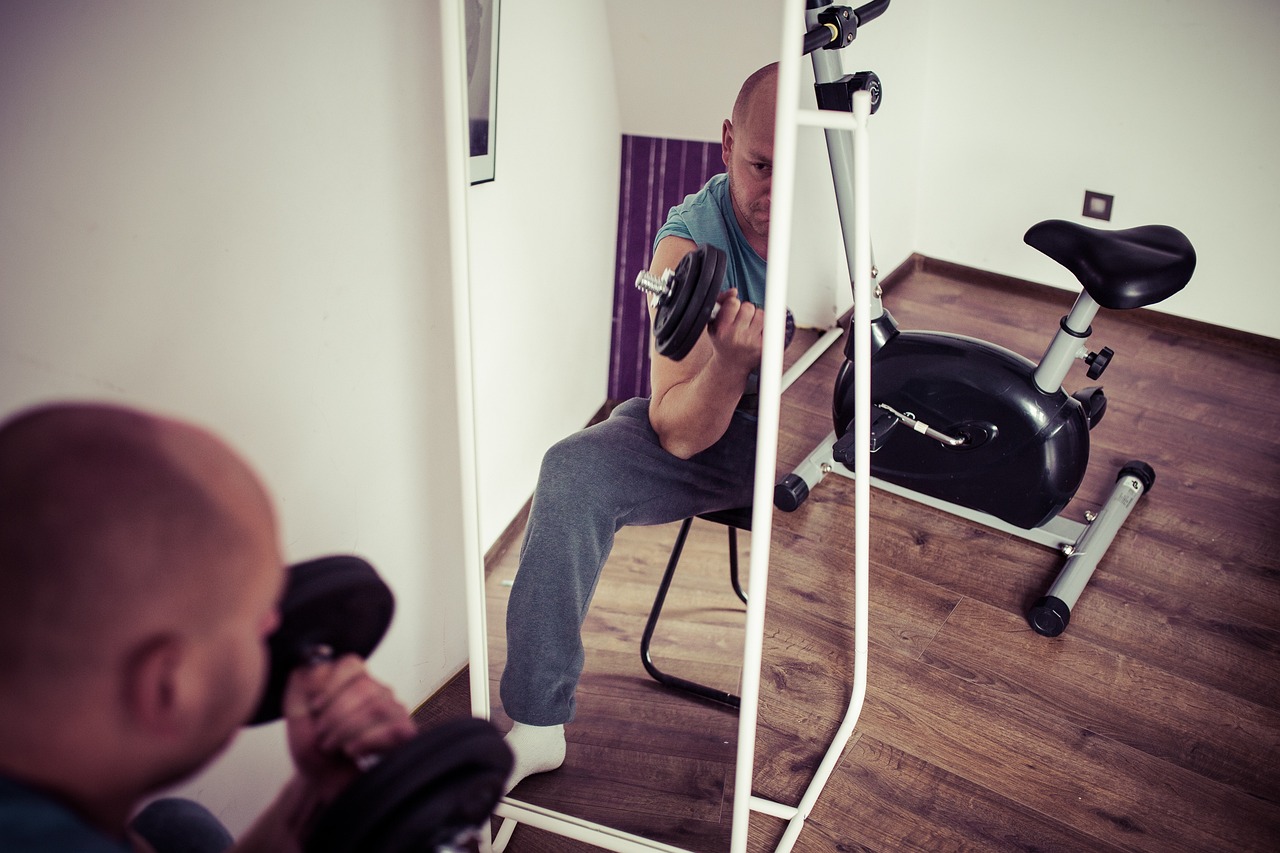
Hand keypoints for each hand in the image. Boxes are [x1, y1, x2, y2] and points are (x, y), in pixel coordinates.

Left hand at [282, 654, 417, 803]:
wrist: (325, 783)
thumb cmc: (314, 751)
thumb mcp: (296, 716)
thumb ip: (299, 685)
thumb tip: (311, 662)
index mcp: (352, 682)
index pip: (352, 664)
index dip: (331, 685)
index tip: (315, 708)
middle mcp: (377, 691)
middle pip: (364, 687)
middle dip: (336, 715)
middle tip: (323, 736)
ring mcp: (393, 711)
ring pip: (376, 707)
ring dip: (347, 730)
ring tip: (333, 746)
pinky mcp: (404, 733)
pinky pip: (392, 728)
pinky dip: (365, 741)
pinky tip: (352, 751)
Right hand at [706, 289, 763, 371]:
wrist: (730, 366)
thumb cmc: (722, 342)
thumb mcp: (714, 323)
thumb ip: (721, 303)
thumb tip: (734, 291)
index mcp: (722, 329)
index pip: (734, 303)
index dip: (734, 304)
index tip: (733, 311)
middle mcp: (736, 336)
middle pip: (749, 307)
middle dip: (747, 310)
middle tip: (743, 320)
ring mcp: (751, 342)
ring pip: (762, 315)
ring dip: (758, 317)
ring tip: (751, 326)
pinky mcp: (763, 347)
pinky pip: (772, 326)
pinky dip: (768, 326)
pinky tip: (760, 332)